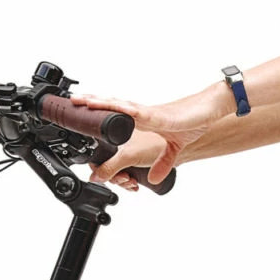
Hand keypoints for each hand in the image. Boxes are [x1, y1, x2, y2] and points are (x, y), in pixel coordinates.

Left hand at [76, 85, 228, 185]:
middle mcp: (140, 114)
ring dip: (100, 103)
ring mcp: (147, 113)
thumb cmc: (192, 123)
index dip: (99, 112)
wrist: (208, 113)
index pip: (115, 115)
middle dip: (91, 105)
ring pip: (118, 106)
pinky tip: (111, 105)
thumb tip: (155, 179)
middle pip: (110, 107)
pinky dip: (122, 109)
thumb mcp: (173, 151)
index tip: (82, 112)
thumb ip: (162, 164)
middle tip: (71, 102)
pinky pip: (135, 111)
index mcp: (142, 121)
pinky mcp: (156, 115)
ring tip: (82, 100)